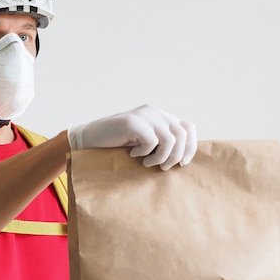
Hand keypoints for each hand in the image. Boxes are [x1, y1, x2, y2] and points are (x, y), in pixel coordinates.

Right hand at [67, 104, 196, 169]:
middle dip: (176, 156)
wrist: (88, 140)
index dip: (191, 146)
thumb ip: (161, 143)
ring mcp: (143, 115)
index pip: (188, 127)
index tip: (183, 163)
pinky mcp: (132, 122)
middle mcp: (153, 111)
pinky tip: (133, 154)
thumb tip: (184, 158)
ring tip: (147, 163)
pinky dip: (145, 153)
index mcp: (159, 115)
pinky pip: (152, 141)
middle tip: (162, 168)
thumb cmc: (115, 146)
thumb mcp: (144, 143)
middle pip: (182, 134)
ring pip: (170, 139)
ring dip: (162, 157)